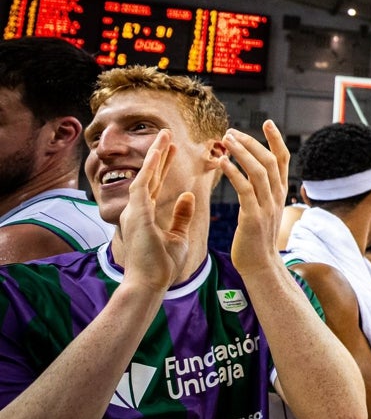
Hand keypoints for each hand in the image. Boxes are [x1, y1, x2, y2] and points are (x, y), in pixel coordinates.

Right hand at [119, 129, 193, 292]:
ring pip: (145, 175)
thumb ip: (181, 216)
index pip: (155, 184)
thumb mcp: (177, 236)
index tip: (172, 149)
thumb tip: (188, 196)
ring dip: (155, 154)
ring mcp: (134, 211)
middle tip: (166, 134)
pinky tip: (160, 152)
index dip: (163, 165)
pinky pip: (143, 184)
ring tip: (164, 135)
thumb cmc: (162, 266)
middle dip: (158, 154)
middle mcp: (136, 210)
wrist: (150, 284)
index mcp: (145, 216)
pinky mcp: (136, 214)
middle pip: (148, 175)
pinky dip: (151, 167)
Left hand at [222, 120, 289, 273]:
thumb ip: (262, 193)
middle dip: (252, 142)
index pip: (284, 160)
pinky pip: (245, 189)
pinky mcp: (254, 216)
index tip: (268, 122)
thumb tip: (254, 176)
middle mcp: (277, 196)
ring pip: (259, 171)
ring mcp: (267, 206)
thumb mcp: (265, 211)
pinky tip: (222, 163)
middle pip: (270, 160)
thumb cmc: (257, 240)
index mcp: (280, 193)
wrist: (261, 266)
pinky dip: (234, 172)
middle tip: (232, 131)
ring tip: (226, 140)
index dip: (276, 139)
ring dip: (242, 152)